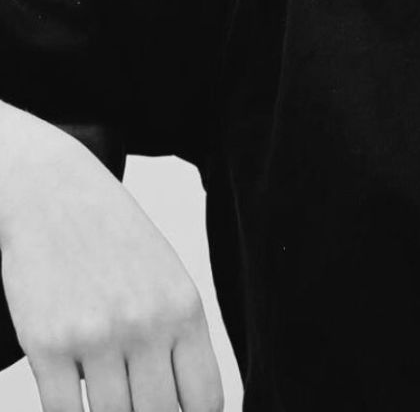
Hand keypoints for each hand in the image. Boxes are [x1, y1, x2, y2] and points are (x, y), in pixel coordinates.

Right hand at [0, 133, 222, 410]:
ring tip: (110, 397)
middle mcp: (146, 324)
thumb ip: (178, 338)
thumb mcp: (165, 279)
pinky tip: (74, 400)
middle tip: (139, 404)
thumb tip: (188, 405)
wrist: (55, 195)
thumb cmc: (116, 244)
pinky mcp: (46, 344)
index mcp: (184, 308)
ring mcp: (95, 335)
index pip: (205, 399)